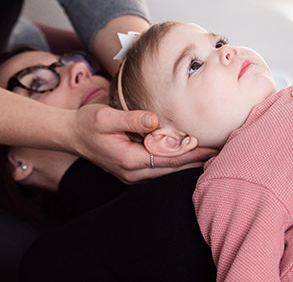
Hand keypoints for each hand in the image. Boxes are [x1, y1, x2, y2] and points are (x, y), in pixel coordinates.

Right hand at [70, 104, 216, 182]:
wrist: (70, 135)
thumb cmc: (87, 123)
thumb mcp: (105, 117)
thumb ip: (131, 119)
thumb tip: (154, 119)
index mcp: (129, 160)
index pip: (168, 158)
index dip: (191, 152)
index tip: (212, 146)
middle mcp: (133, 172)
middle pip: (172, 169)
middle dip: (197, 161)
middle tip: (222, 152)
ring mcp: (133, 175)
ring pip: (168, 172)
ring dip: (189, 163)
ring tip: (213, 155)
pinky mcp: (133, 171)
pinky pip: (160, 170)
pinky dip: (177, 163)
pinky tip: (190, 156)